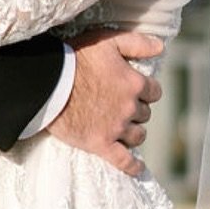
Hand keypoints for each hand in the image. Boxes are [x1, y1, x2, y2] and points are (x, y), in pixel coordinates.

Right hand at [47, 28, 163, 176]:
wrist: (48, 83)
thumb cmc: (76, 58)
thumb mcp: (108, 41)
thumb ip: (137, 43)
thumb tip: (161, 47)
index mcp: (134, 83)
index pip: (154, 92)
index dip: (146, 90)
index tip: (136, 90)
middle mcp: (129, 108)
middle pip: (145, 114)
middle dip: (136, 110)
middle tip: (122, 106)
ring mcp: (116, 128)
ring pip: (137, 136)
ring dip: (133, 132)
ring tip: (124, 128)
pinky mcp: (101, 144)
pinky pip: (123, 161)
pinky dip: (132, 165)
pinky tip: (137, 167)